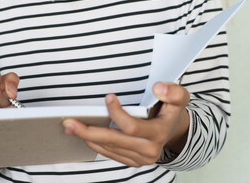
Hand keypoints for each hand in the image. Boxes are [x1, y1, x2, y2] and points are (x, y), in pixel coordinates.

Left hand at [62, 82, 189, 166]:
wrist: (174, 131)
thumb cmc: (171, 111)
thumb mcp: (180, 97)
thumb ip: (173, 91)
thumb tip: (158, 87)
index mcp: (158, 133)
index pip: (131, 126)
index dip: (116, 112)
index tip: (107, 97)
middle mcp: (148, 150)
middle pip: (113, 141)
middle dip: (89, 132)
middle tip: (69, 123)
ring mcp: (139, 158)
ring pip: (108, 148)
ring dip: (87, 138)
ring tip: (70, 127)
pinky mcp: (132, 161)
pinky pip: (109, 154)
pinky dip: (95, 144)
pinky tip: (83, 135)